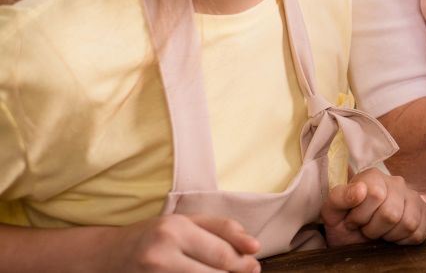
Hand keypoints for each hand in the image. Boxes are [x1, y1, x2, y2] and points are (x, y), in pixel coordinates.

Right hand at [102, 214, 259, 272]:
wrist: (105, 256)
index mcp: (174, 230)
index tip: (255, 261)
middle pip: (215, 271)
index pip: (220, 250)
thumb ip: (221, 228)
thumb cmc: (153, 236)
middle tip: (249, 271)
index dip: (243, 259)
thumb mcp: (184, 222)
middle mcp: (162, 254)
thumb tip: (253, 246)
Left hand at [321, 168, 425, 245]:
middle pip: (392, 213)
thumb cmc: (344, 222)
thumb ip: (339, 198)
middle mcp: (397, 183)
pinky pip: (419, 233)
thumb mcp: (332, 212)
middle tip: (366, 228)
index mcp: (373, 177)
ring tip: (380, 232)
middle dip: (374, 229)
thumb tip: (360, 190)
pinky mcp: (424, 213)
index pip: (375, 194)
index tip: (352, 221)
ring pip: (408, 223)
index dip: (360, 216)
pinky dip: (404, 241)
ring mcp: (413, 197)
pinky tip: (393, 235)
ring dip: (389, 236)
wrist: (356, 237)